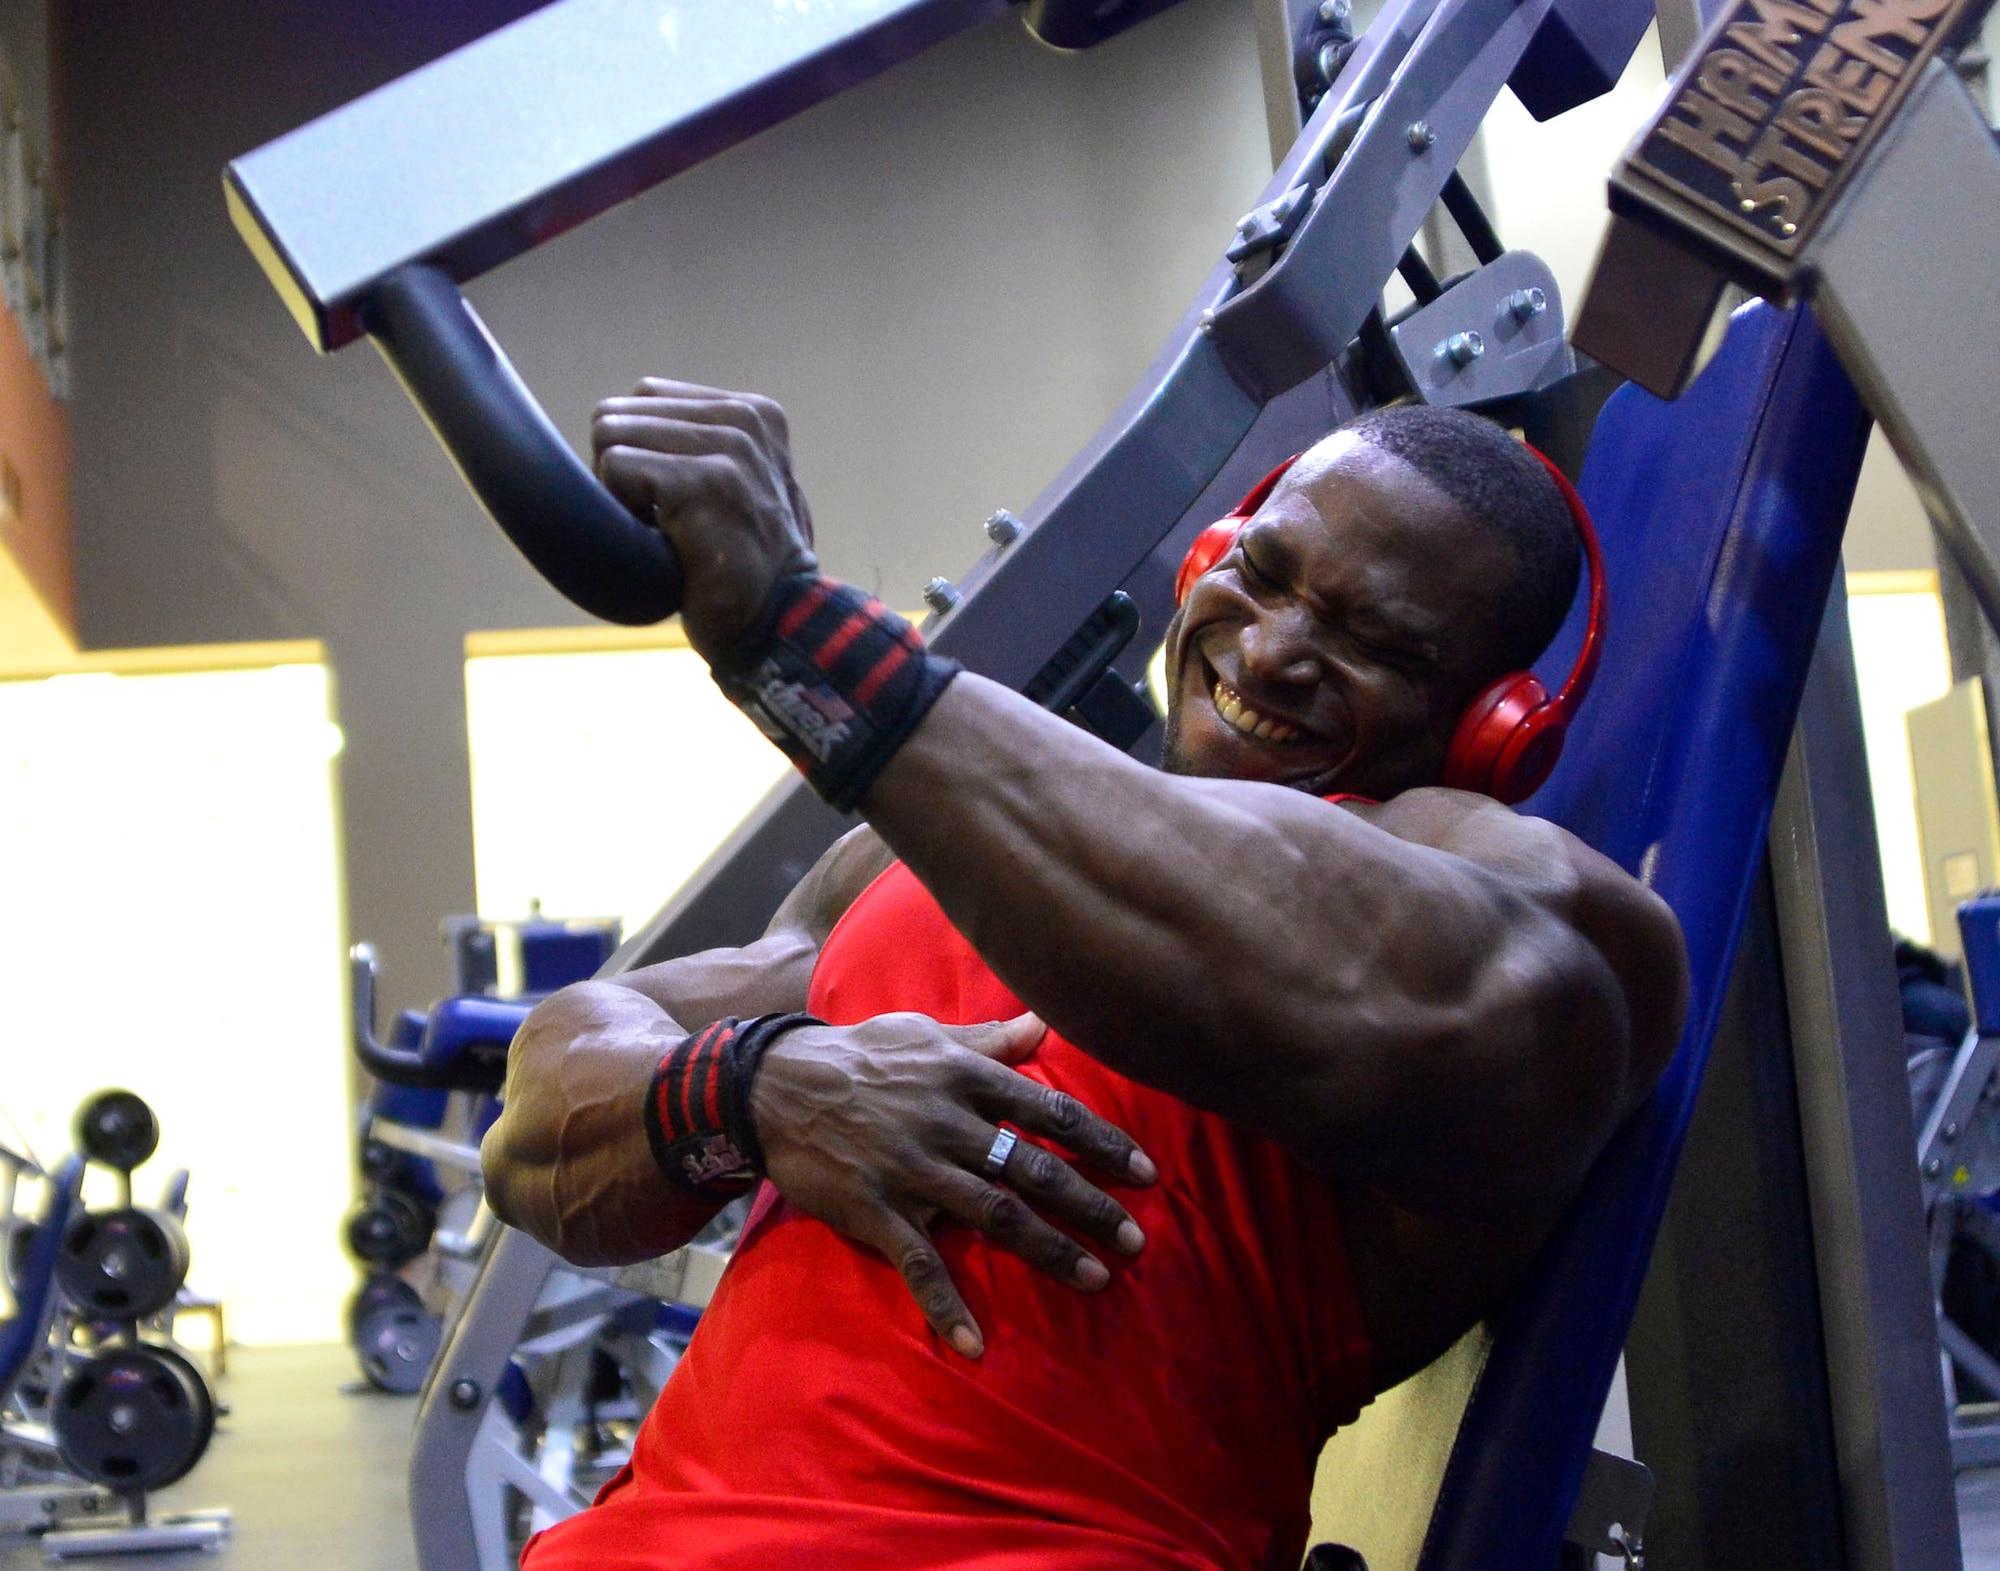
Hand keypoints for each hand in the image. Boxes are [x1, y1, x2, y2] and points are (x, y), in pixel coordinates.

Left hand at [592, 378, 816, 659]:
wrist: (778, 625)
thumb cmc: (741, 564)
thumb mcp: (736, 482)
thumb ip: (695, 442)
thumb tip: (613, 422)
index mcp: (753, 412)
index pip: (645, 396)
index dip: (640, 449)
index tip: (677, 501)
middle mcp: (745, 420)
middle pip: (618, 413)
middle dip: (622, 469)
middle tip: (664, 523)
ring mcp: (730, 448)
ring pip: (610, 435)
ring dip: (620, 493)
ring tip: (666, 532)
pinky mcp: (707, 481)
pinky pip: (615, 466)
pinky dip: (621, 511)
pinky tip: (663, 542)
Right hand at [750, 1012, 1156, 1357]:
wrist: (773, 1087)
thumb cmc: (860, 1055)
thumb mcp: (926, 1033)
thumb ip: (989, 1038)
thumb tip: (1044, 1021)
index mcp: (965, 1078)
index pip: (1051, 1112)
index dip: (1103, 1143)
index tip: (1145, 1172)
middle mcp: (948, 1125)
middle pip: (1035, 1169)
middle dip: (1090, 1205)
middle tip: (1136, 1239)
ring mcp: (913, 1171)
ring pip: (995, 1216)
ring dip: (1049, 1251)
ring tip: (1096, 1279)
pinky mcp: (877, 1212)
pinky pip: (919, 1265)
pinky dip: (946, 1307)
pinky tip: (975, 1345)